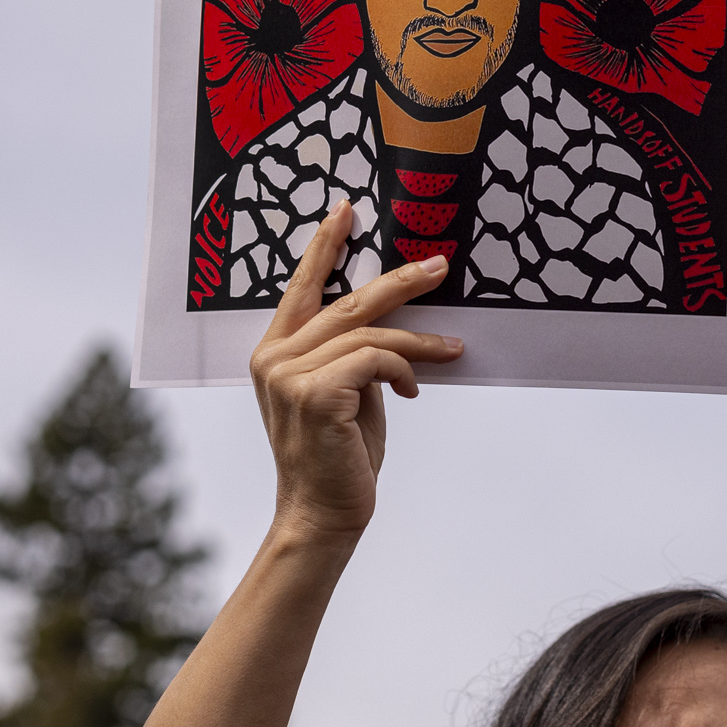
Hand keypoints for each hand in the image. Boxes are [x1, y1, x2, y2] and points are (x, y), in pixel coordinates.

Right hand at [249, 202, 461, 540]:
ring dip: (419, 341)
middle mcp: (274, 358)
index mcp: (274, 353)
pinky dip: (403, 370)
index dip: (324, 247)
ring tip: (452, 349)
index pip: (300, 288)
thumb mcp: (343, 395)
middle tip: (438, 266)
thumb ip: (353, 357)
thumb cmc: (337, 457)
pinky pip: (376, 360)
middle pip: (345, 301)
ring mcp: (290, 375)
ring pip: (369, 333)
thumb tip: (392, 325)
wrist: (321, 515)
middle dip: (398, 280)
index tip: (346, 211)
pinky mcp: (317, 393)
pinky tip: (411, 394)